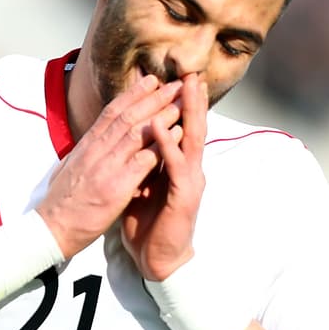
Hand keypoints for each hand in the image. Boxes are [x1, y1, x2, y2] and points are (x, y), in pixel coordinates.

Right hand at [37, 75, 183, 258]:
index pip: (112, 112)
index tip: (151, 81)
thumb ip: (85, 152)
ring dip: (163, 115)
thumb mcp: (70, 167)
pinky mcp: (116, 187)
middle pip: (129, 116)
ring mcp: (106, 167)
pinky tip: (177, 135)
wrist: (52, 229)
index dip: (133, 94)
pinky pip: (143, 161)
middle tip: (176, 83)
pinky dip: (161, 145)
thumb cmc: (61, 203)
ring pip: (138, 132)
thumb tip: (92, 140)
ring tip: (183, 103)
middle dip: (154, 98)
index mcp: (86, 145)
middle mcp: (96, 150)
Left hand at [121, 73, 206, 280]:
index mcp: (179, 165)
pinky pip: (176, 165)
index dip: (182, 102)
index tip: (178, 76)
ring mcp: (190, 181)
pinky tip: (160, 125)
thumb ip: (145, 161)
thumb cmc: (150, 223)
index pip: (181, 126)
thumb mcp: (143, 183)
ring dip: (189, 112)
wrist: (157, 259)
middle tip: (192, 70)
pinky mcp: (184, 196)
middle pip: (192, 126)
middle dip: (193, 98)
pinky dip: (167, 143)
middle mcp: (189, 168)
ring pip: (192, 139)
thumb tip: (136, 140)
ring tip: (186, 86)